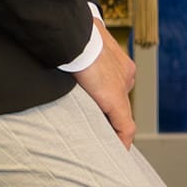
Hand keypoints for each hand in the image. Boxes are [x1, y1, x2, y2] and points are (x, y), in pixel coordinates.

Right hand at [71, 25, 137, 147]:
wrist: (73, 34)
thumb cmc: (69, 36)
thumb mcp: (76, 47)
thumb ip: (77, 60)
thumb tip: (61, 62)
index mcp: (116, 60)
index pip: (115, 85)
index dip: (106, 100)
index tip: (98, 110)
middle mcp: (125, 74)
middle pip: (120, 100)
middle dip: (110, 115)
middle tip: (99, 130)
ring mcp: (123, 86)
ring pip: (123, 114)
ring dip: (113, 128)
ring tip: (103, 142)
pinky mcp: (117, 100)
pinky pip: (125, 127)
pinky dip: (122, 140)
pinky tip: (117, 151)